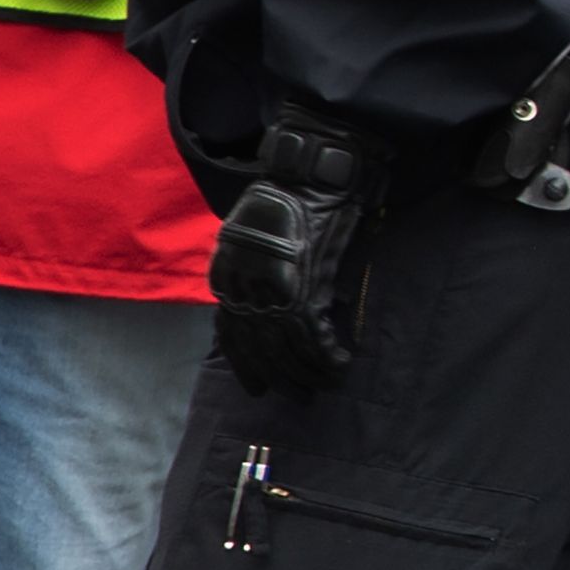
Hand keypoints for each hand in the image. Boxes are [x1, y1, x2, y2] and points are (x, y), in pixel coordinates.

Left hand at [209, 115, 378, 395]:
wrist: (313, 173)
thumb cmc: (296, 197)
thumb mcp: (265, 236)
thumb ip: (265, 269)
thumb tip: (282, 300)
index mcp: (228, 272)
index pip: (230, 330)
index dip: (245, 361)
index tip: (258, 383)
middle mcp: (243, 284)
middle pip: (255, 343)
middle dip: (276, 374)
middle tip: (294, 396)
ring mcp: (270, 286)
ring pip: (283, 344)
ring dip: (305, 370)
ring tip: (324, 385)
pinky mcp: (300, 284)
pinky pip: (310, 334)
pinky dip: (326, 354)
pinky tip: (340, 365)